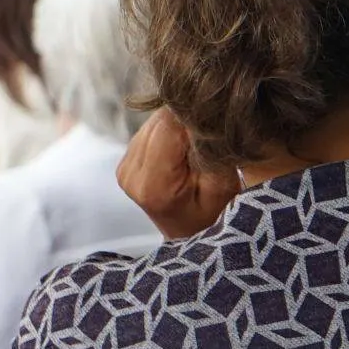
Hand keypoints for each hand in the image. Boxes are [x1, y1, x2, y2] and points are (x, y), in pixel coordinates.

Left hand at [117, 108, 240, 240]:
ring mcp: (124, 168)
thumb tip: (203, 113)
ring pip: (156, 121)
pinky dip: (171, 133)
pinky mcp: (125, 162)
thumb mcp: (223, 185)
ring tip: (197, 150)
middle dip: (189, 121)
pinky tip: (183, 152)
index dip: (197, 117)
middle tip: (210, 140)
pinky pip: (151, 130)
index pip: (170, 124)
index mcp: (153, 184)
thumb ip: (210, 150)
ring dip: (180, 127)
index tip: (217, 127)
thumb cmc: (215, 216)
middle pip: (161, 119)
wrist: (192, 235)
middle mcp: (130, 174)